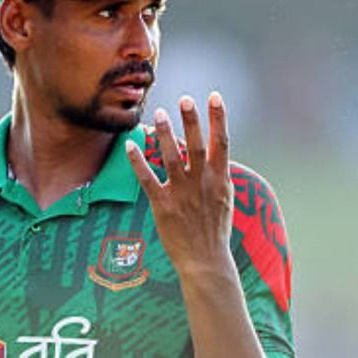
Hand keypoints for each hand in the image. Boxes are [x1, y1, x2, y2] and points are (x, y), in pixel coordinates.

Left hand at [125, 92, 234, 275]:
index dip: (218, 118)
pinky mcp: (163, 206)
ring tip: (159, 113)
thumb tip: (216, 150)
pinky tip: (131, 145)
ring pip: (172, 158)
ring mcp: (182, 194)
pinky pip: (148, 179)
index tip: (214, 96)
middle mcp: (202, 183)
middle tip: (184, 99)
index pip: (222, 142)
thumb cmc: (215, 229)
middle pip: (197, 146)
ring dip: (166, 134)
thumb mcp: (225, 198)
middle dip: (191, 121)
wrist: (206, 261)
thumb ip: (219, 173)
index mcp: (220, 179)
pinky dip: (139, 162)